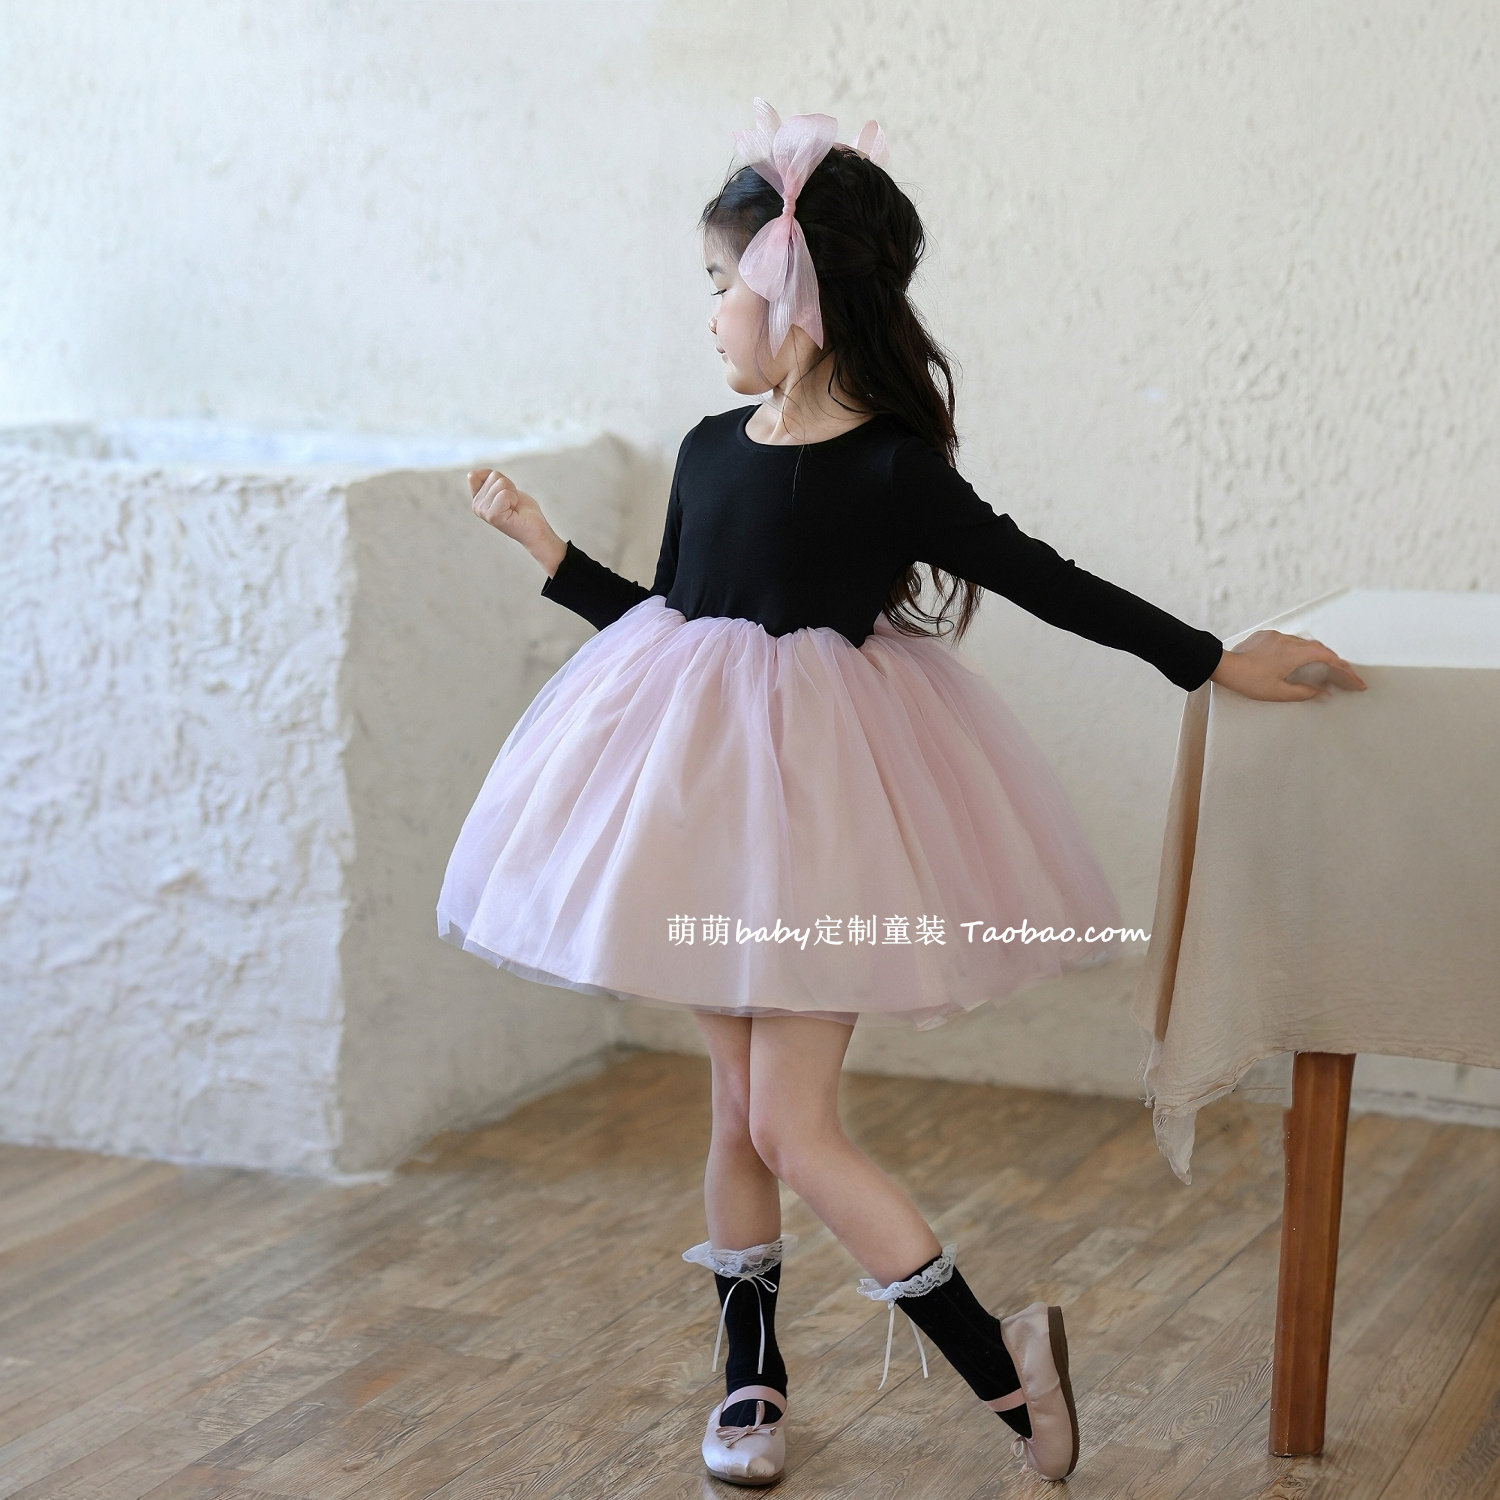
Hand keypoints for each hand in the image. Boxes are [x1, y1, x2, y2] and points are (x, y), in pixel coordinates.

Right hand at [468, 469, 565, 575]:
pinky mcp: (493, 516)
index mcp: (477, 499)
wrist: (535, 529)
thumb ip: (490, 480)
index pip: (476, 474)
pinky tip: (514, 510)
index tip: (505, 493)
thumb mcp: (504, 488)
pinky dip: (514, 498)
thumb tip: (470, 474)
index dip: (497, 478)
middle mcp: (476, 506)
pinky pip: (505, 493)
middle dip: (509, 486)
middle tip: (512, 502)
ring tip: (513, 506)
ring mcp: (483, 512)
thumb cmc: (522, 510)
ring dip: (513, 492)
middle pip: (494, 476)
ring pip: (501, 483)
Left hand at [1209, 629, 1367, 700]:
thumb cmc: (1249, 681)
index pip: (1329, 658)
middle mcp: (1289, 641)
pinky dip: (1300, 650)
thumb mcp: (1278, 692)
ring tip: (1327, 667)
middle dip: (1335, 662)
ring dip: (1317, 654)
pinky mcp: (1266, 635)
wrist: (1223, 665)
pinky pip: (1289, 641)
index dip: (1345, 670)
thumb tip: (1324, 693)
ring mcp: (1277, 636)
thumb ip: (1303, 692)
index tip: (1357, 681)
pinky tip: (1299, 659)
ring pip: (1305, 643)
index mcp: (1295, 654)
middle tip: (1346, 675)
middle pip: (1320, 649)